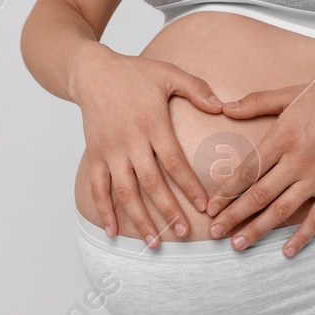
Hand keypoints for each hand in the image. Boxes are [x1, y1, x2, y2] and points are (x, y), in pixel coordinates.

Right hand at [70, 45, 223, 246]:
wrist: (91, 71)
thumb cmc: (134, 72)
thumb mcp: (168, 73)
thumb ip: (197, 89)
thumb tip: (223, 107)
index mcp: (153, 123)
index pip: (175, 161)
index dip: (190, 186)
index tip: (205, 206)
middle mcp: (131, 140)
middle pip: (152, 183)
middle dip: (169, 211)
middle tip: (184, 234)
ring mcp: (110, 150)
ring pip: (125, 191)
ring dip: (139, 218)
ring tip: (154, 242)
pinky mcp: (95, 154)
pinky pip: (98, 187)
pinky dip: (104, 210)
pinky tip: (113, 231)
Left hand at [206, 80, 314, 256]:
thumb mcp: (292, 94)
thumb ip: (257, 102)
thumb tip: (226, 107)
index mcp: (282, 138)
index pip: (247, 171)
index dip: (226, 191)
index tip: (210, 206)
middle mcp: (296, 163)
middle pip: (259, 195)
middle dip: (233, 216)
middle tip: (214, 232)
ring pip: (282, 210)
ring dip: (258, 229)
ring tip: (238, 245)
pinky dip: (302, 236)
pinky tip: (287, 250)